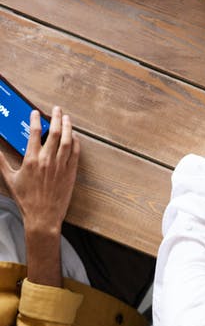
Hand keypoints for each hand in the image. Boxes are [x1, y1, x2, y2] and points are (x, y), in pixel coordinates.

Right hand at [1, 107, 78, 232]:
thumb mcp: (9, 178)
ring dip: (68, 127)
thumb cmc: (25, 199)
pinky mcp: (71, 173)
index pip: (34, 133)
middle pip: (54, 133)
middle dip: (56, 118)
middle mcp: (47, 160)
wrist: (43, 216)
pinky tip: (74, 137)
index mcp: (31, 159)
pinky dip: (76, 143)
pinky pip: (75, 154)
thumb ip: (0, 161)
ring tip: (66, 118)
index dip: (36, 119)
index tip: (36, 112)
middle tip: (56, 109)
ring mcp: (61, 166)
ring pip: (67, 141)